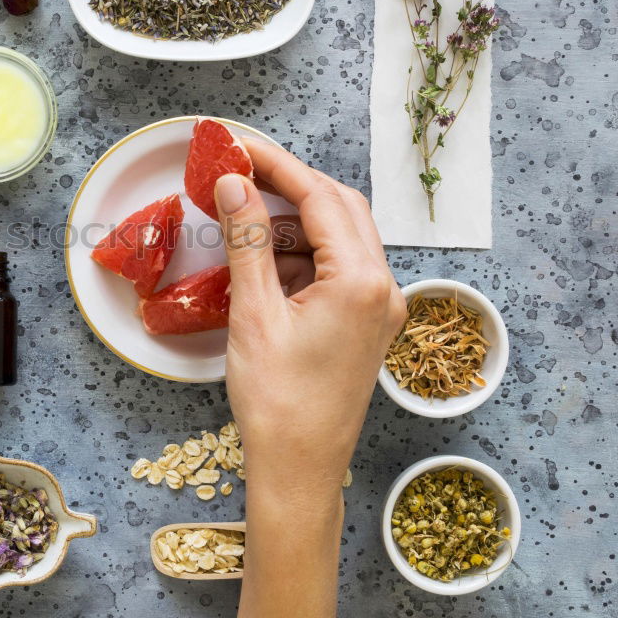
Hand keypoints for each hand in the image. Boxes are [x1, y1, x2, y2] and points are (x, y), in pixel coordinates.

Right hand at [215, 137, 405, 503]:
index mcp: (360, 280)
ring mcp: (380, 307)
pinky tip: (267, 262)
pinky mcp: (368, 324)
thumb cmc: (276, 402)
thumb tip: (233, 183)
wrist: (301, 471)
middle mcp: (383, 287)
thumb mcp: (253, 313)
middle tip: (241, 173)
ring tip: (246, 218)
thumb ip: (247, 240)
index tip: (238, 146)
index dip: (276, 164)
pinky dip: (304, 255)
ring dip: (297, 221)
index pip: (320, 197)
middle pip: (340, 208)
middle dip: (291, 185)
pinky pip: (339, 268)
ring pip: (342, 236)